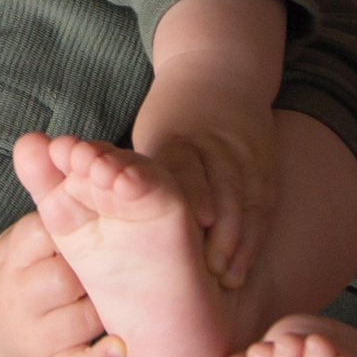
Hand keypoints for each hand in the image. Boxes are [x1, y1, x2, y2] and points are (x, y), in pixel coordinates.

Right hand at [0, 212, 125, 356]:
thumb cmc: (21, 269)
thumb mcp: (21, 237)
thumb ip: (44, 202)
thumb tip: (43, 148)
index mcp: (14, 257)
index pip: (42, 234)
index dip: (71, 227)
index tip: (93, 219)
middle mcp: (20, 296)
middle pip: (64, 279)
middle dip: (90, 271)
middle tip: (109, 262)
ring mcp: (36, 333)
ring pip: (79, 320)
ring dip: (103, 308)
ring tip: (117, 295)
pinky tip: (120, 347)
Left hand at [139, 0, 288, 289]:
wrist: (218, 75)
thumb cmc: (172, 118)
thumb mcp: (148, 136)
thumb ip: (126, 173)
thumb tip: (91, 204)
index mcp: (180, 137)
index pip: (187, 169)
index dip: (195, 196)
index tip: (194, 228)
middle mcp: (216, 145)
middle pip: (224, 190)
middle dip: (220, 234)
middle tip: (208, 277)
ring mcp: (246, 156)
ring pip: (248, 202)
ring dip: (239, 243)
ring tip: (226, 281)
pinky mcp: (265, 166)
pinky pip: (263, 207)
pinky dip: (254, 238)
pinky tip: (241, 268)